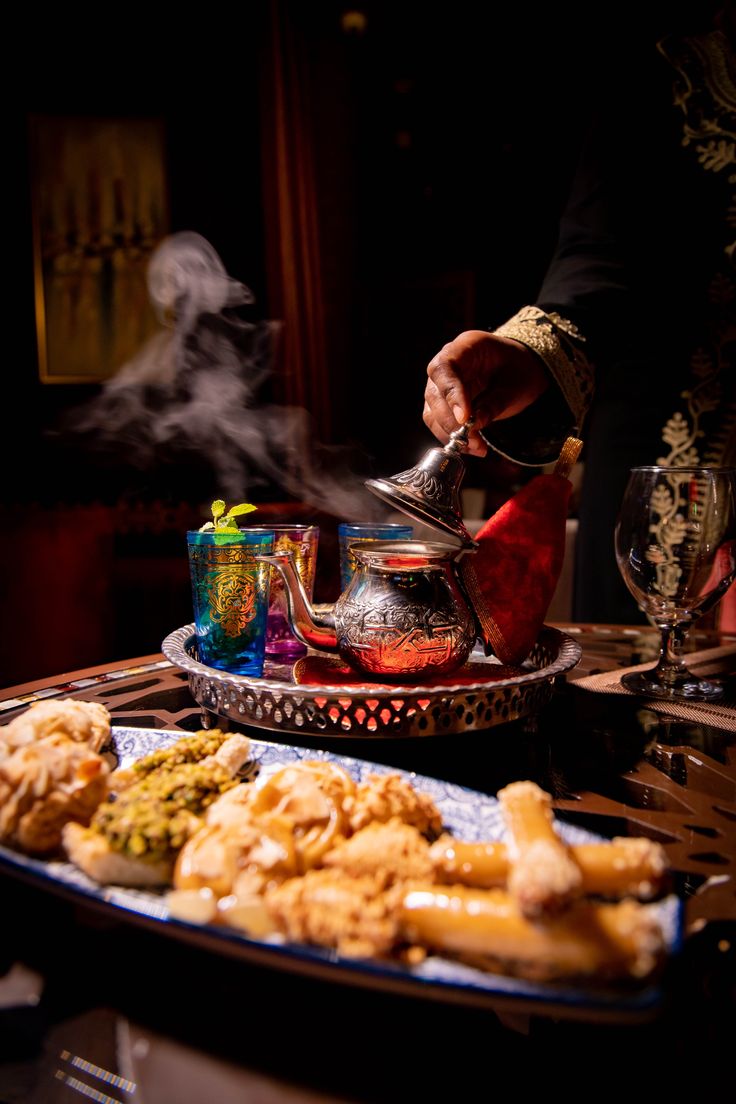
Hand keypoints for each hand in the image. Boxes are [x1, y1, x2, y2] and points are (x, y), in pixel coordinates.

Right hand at [423, 330, 548, 456]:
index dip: (451, 394)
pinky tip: (471, 447)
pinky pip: (439, 422)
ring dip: (450, 433)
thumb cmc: (520, 370)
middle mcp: (447, 363)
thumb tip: (472, 426)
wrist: (521, 370)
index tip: (464, 418)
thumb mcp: (516, 386)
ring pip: (432, 411)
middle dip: (451, 421)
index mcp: (466, 346)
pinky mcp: (443, 403)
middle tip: (471, 439)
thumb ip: (494, 404)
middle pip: (435, 393)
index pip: (444, 368)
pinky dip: (452, 437)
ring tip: (476, 448)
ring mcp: (441, 384)